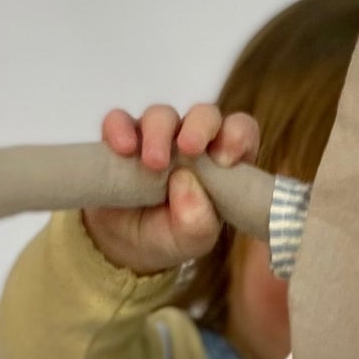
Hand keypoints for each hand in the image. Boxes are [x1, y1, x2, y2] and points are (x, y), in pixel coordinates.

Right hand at [83, 103, 259, 274]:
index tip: (225, 158)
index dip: (237, 136)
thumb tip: (185, 183)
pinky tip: (122, 148)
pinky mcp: (121, 136)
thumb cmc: (167, 236)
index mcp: (221, 162)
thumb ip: (197, 220)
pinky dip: (120, 129)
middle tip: (189, 148)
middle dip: (199, 127)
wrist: (122, 243)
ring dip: (158, 133)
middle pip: (203, 115)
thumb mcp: (190, 241)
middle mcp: (192, 141)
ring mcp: (156, 135)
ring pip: (162, 115)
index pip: (239, 132)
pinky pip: (118, 120)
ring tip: (152, 163)